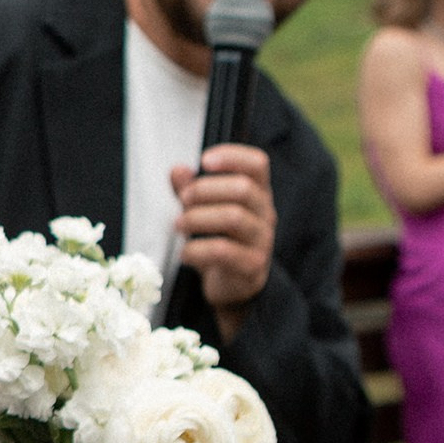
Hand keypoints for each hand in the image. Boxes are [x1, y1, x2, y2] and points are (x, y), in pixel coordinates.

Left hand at [169, 144, 275, 335]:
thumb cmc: (219, 239)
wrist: (232, 286)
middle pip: (243, 189)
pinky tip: (185, 253)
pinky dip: (197, 250)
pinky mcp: (252, 266)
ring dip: (197, 218)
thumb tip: (177, 170)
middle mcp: (265, 214)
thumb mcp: (203, 211)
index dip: (233, 156)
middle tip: (182, 200)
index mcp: (257, 193)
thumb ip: (190, 189)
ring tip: (178, 225)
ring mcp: (262, 240)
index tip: (204, 160)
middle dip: (204, 190)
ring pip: (234, 218)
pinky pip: (224, 251)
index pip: (257, 164)